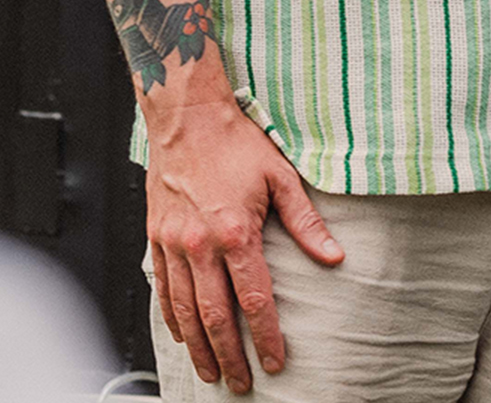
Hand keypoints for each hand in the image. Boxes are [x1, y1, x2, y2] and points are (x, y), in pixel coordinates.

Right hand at [147, 97, 342, 391]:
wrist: (185, 113)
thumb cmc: (233, 140)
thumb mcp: (279, 175)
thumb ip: (306, 221)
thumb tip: (334, 256)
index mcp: (236, 231)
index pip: (255, 300)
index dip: (267, 337)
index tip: (276, 362)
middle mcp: (201, 243)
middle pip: (216, 316)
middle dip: (230, 355)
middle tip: (241, 383)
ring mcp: (174, 241)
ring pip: (185, 310)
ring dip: (199, 346)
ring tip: (211, 372)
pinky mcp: (156, 235)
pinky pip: (163, 287)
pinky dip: (172, 317)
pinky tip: (182, 334)